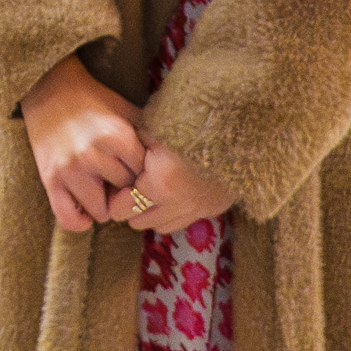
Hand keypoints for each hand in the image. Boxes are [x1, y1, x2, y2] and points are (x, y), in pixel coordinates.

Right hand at [18, 56, 144, 232]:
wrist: (48, 88)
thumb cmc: (93, 100)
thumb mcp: (125, 111)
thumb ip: (148, 135)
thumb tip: (179, 157)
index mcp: (117, 137)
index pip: (145, 176)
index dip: (145, 175)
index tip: (140, 170)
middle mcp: (93, 154)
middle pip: (125, 194)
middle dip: (125, 190)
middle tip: (120, 180)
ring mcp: (70, 169)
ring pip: (101, 211)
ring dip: (104, 204)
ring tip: (102, 189)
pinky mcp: (50, 179)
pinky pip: (68, 217)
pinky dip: (80, 221)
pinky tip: (86, 211)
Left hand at [107, 139, 232, 235]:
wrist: (235, 129)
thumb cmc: (189, 124)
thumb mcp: (153, 130)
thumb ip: (133, 150)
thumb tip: (116, 160)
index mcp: (160, 183)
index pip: (123, 208)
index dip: (115, 199)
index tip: (115, 188)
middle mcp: (179, 203)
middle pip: (139, 221)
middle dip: (130, 207)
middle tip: (128, 189)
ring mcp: (198, 209)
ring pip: (161, 226)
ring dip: (151, 213)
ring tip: (148, 193)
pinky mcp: (213, 208)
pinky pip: (184, 221)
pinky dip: (173, 212)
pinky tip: (172, 195)